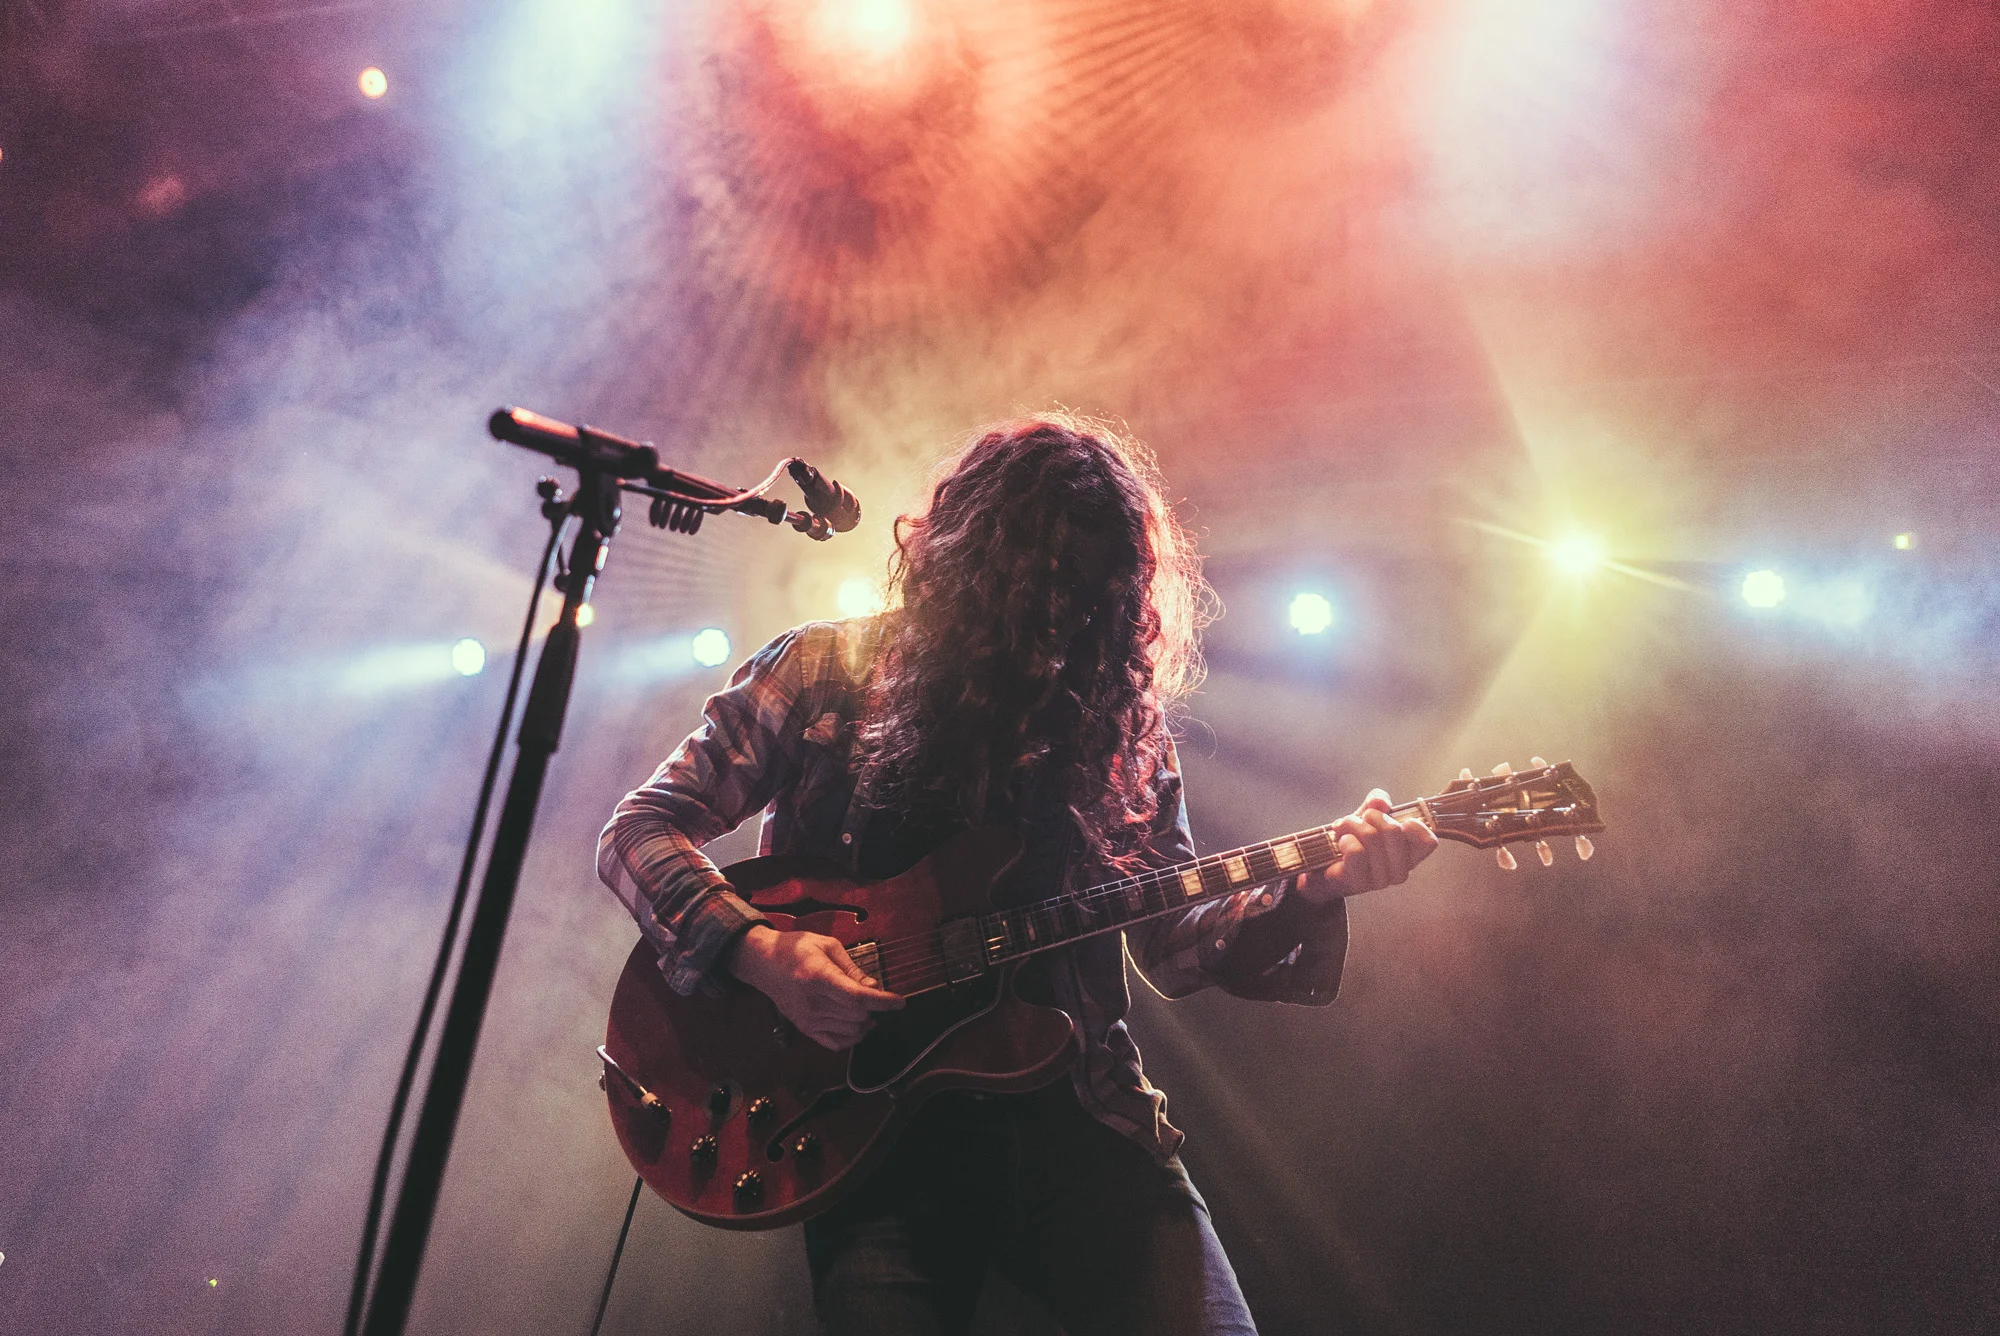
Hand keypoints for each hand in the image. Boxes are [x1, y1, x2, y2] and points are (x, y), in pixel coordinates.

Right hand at [724, 925, 904, 1049]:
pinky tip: (856, 1024)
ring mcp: (808, 1019)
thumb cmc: (795, 948)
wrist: (763, 963)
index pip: (857, 998)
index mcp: (819, 977)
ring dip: (865, 1022)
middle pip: (857, 1016)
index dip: (883, 1002)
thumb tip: (873, 986)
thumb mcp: (827, 945)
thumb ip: (852, 968)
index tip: (900, 1002)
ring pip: (851, 1031)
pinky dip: (851, 1037)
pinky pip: (836, 1043)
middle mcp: (813, 1002)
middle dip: (874, 1008)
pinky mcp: (805, 1028)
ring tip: (866, 1008)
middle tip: (876, 995)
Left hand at [1296, 788, 1439, 902]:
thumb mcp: (1368, 815)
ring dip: (1352, 824)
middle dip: (1372, 816)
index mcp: (1410, 855)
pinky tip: (1341, 842)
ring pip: (1371, 837)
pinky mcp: (1360, 882)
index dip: (1415, 825)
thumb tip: (1380, 802)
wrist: (1325, 866)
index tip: (1397, 819)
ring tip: (1344, 827)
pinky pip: (1356, 852)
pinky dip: (1345, 839)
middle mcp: (1400, 870)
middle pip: (1394, 831)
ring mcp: (1381, 880)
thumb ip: (1377, 803)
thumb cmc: (1354, 840)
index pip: (1428, 841)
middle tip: (1360, 818)